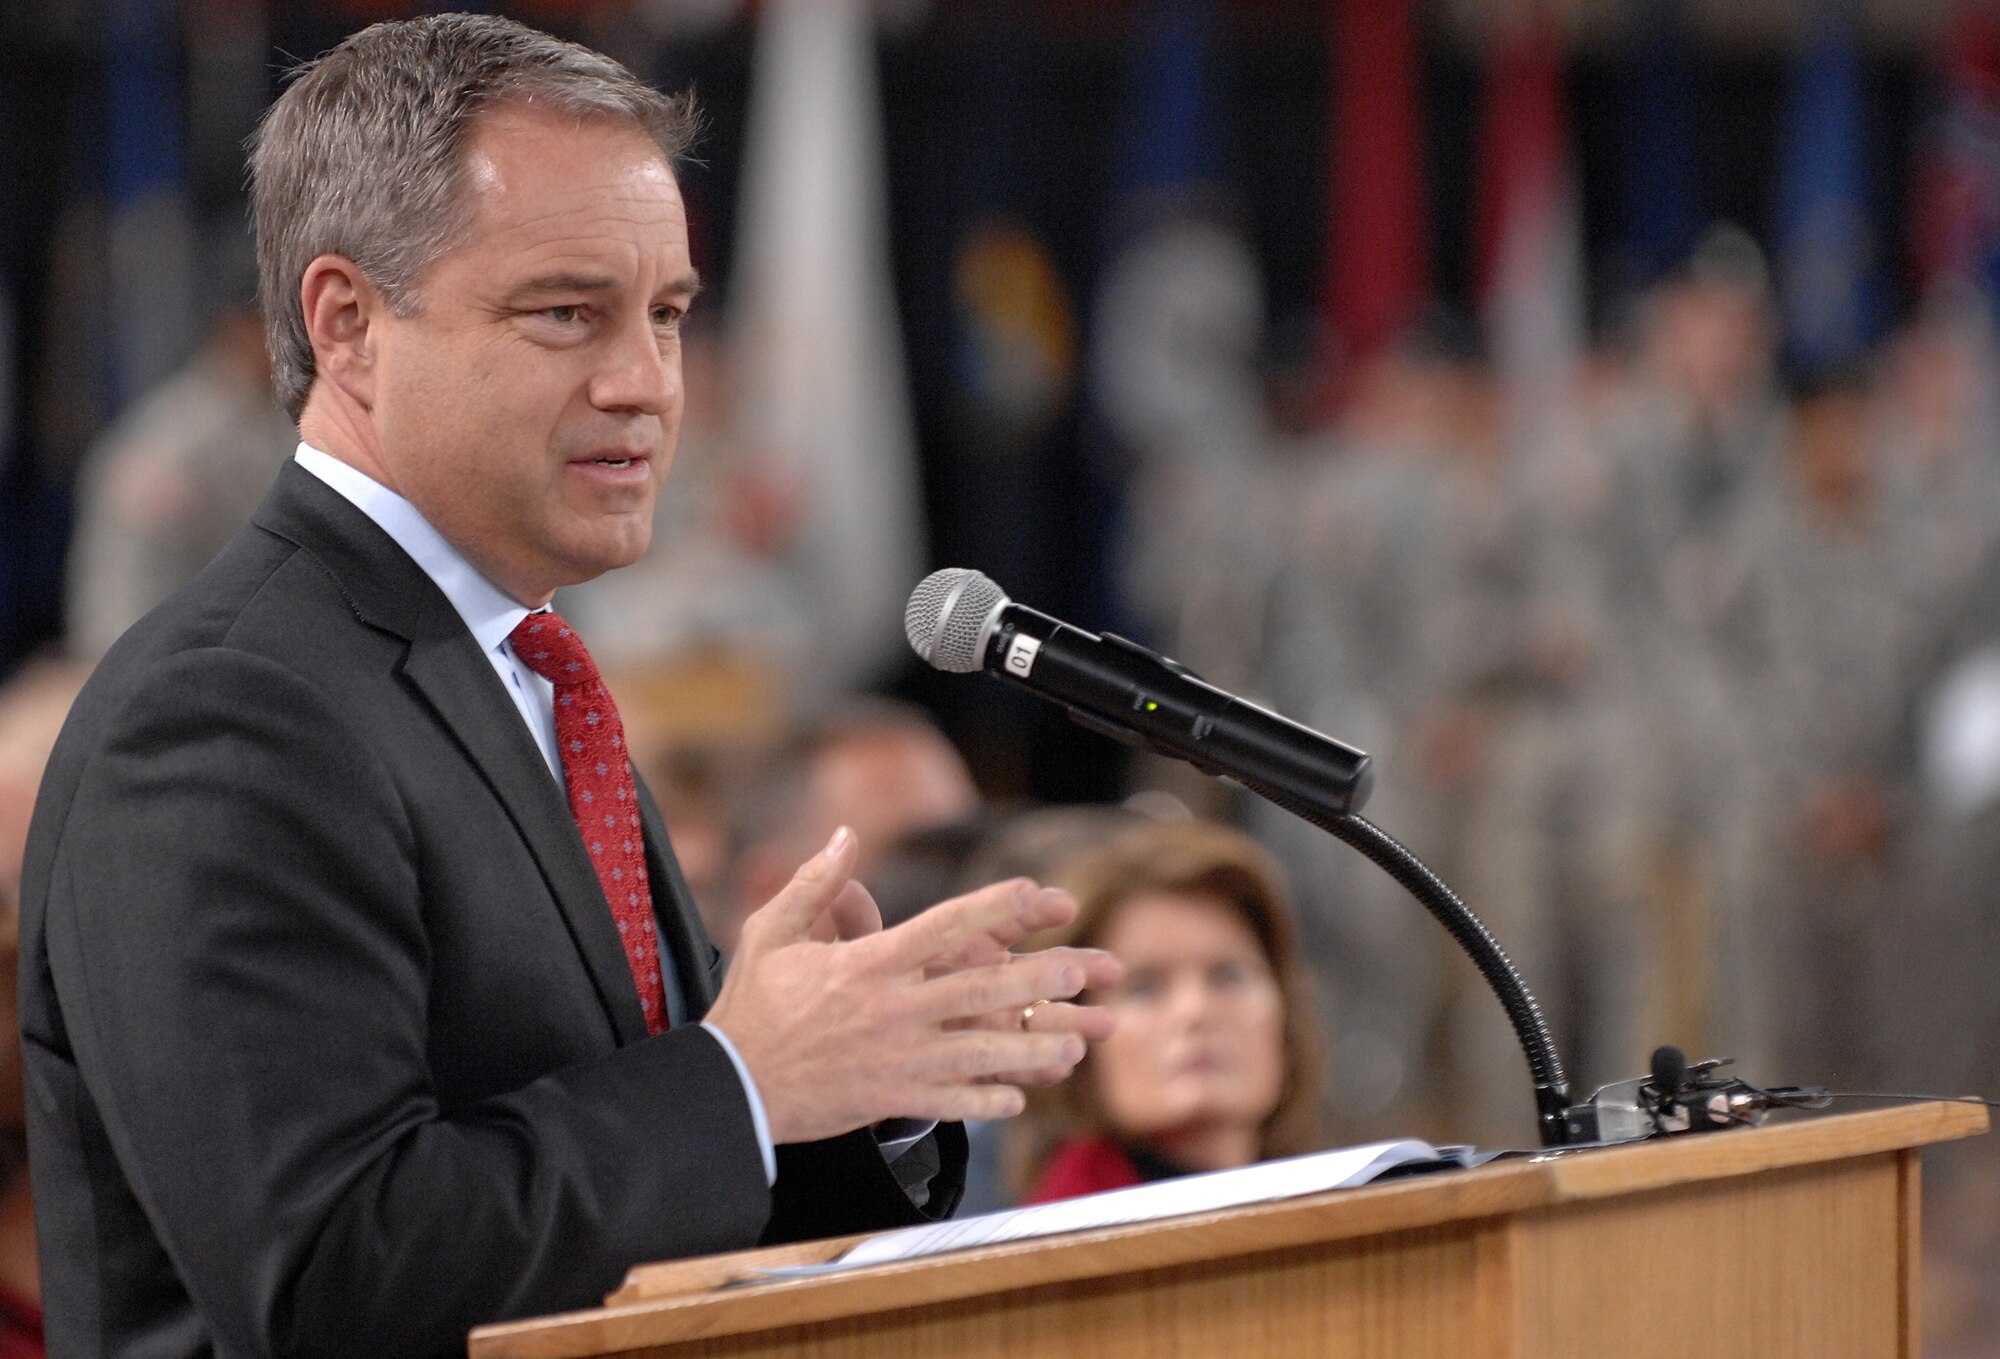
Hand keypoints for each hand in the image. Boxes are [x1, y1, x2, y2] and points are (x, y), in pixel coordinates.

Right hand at [704, 828, 1119, 1144]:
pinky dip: (988, 1099)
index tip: (1040, 894)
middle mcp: (892, 1009)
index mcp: (869, 964)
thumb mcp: (772, 931)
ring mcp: (897, 1058)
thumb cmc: (750, 1007)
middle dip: (1036, 979)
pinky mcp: (890, 1099)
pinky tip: (1018, 1098)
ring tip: (1073, 1045)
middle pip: (979, 988)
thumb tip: (845, 834)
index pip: (947, 926)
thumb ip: (816, 883)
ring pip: (980, 1051)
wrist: (730, 1087)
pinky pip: (952, 1101)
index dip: (998, 908)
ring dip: (1031, 1047)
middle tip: (1082, 969)